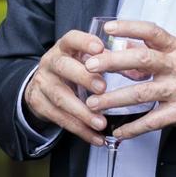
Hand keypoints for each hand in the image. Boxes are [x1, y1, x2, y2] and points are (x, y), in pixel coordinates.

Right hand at [23, 30, 106, 146]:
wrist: (42, 86)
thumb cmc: (73, 70)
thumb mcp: (84, 60)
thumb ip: (106, 63)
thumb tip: (136, 71)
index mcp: (64, 48)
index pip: (71, 39)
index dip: (84, 42)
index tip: (99, 48)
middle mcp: (50, 62)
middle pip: (63, 66)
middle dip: (83, 77)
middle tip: (103, 88)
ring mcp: (42, 83)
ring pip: (60, 97)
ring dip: (82, 112)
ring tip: (101, 122)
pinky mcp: (39, 104)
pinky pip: (59, 118)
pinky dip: (79, 129)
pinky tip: (96, 137)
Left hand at [81, 20, 175, 138]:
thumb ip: (150, 52)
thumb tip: (122, 47)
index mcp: (175, 49)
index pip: (152, 32)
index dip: (130, 27)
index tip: (109, 28)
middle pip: (142, 61)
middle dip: (113, 62)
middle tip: (90, 66)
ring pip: (142, 93)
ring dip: (114, 99)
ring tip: (93, 103)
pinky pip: (152, 121)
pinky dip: (133, 128)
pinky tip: (118, 130)